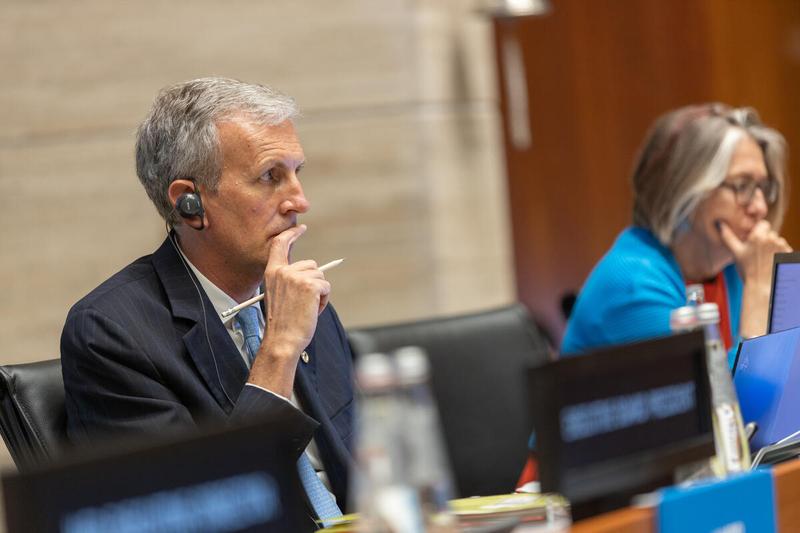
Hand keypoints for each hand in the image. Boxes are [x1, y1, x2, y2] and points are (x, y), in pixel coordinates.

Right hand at [261, 224, 330, 361]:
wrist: (282, 340)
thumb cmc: (282, 323)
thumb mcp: (278, 295)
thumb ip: (288, 280)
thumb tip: (311, 271)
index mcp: (271, 272)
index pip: (280, 244)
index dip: (291, 234)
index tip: (300, 228)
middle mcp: (283, 271)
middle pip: (311, 265)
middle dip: (313, 282)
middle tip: (302, 303)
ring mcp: (297, 277)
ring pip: (320, 277)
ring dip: (319, 293)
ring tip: (306, 308)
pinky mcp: (310, 285)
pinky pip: (326, 287)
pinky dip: (324, 300)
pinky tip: (312, 310)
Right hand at [718, 220, 791, 284]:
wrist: (761, 286)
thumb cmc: (746, 270)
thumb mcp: (735, 252)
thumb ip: (728, 236)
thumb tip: (719, 223)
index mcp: (758, 236)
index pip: (764, 224)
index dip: (759, 231)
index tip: (754, 242)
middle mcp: (772, 239)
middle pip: (771, 234)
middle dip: (766, 241)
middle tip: (758, 254)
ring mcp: (782, 246)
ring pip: (778, 241)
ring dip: (773, 247)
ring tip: (765, 260)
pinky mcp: (789, 253)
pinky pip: (785, 249)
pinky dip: (780, 254)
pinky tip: (772, 262)